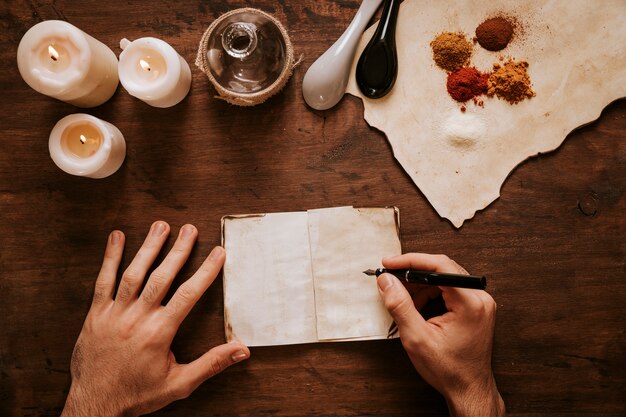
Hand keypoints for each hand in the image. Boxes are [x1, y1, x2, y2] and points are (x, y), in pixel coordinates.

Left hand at [61, 221, 249, 416]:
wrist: (95, 406)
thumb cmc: (137, 395)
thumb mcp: (180, 384)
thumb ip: (211, 364)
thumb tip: (241, 350)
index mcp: (159, 332)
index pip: (188, 294)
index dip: (206, 271)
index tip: (218, 252)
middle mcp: (137, 318)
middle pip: (161, 276)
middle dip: (178, 250)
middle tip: (190, 229)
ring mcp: (114, 313)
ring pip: (133, 273)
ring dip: (148, 247)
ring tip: (161, 226)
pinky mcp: (96, 314)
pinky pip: (103, 281)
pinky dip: (110, 258)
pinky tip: (117, 238)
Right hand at [377, 253, 504, 416]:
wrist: (468, 390)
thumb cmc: (449, 370)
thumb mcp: (416, 338)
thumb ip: (400, 305)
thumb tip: (386, 281)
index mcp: (470, 303)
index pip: (439, 266)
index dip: (411, 261)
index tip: (390, 263)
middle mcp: (480, 298)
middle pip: (442, 269)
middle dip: (413, 272)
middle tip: (390, 278)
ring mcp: (480, 302)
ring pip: (444, 278)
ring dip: (420, 284)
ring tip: (402, 298)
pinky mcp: (475, 307)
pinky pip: (450, 289)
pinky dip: (430, 293)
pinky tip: (416, 306)